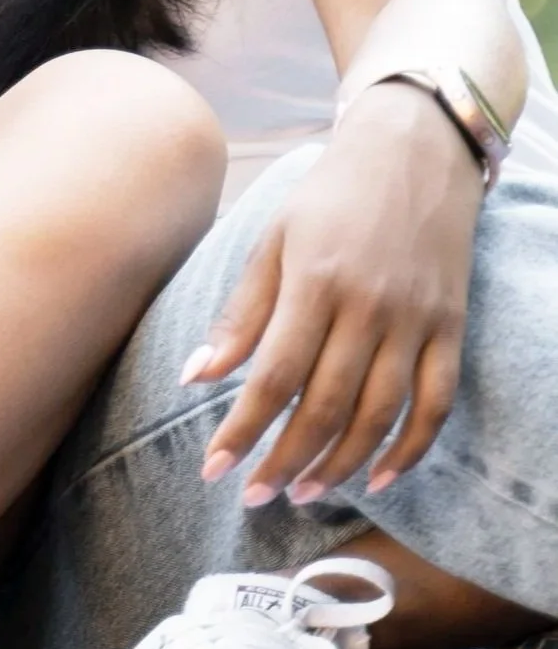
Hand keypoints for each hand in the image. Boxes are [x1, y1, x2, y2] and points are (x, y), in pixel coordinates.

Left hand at [188, 89, 480, 503]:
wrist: (414, 151)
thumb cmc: (330, 195)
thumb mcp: (273, 238)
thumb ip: (241, 312)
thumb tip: (196, 375)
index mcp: (315, 281)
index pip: (273, 375)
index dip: (242, 430)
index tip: (214, 469)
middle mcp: (369, 306)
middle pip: (325, 406)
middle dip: (285, 461)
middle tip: (254, 497)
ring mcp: (416, 320)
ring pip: (380, 415)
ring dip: (339, 465)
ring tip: (303, 493)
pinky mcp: (452, 328)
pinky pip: (436, 404)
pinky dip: (410, 448)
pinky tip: (377, 476)